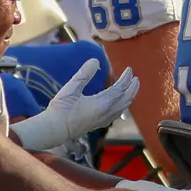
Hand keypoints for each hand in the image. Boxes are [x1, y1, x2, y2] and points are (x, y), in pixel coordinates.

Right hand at [9, 61, 139, 150]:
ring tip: (131, 90)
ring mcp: (102, 120)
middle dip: (132, 88)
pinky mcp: (97, 125)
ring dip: (128, 98)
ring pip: (122, 108)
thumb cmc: (61, 109)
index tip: (129, 69)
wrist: (54, 130)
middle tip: (136, 78)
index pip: (120, 89)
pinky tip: (118, 105)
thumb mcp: (71, 88)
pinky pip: (116, 114)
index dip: (126, 78)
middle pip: (125, 99)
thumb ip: (84, 74)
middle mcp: (106, 113)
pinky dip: (121, 106)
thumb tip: (95, 60)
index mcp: (102, 104)